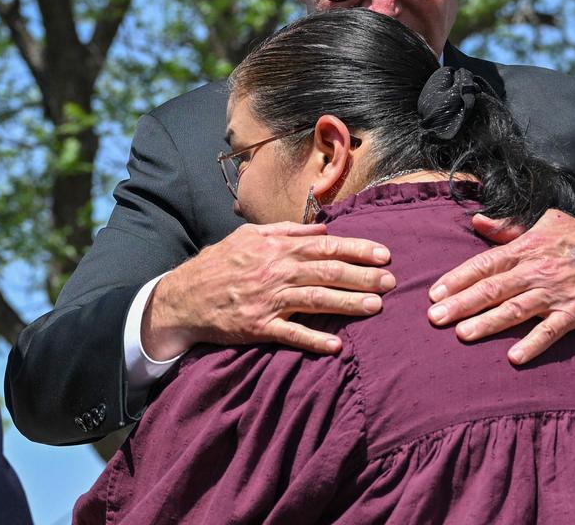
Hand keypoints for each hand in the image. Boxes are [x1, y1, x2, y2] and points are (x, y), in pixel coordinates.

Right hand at [142, 222, 394, 359]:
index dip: (359, 250)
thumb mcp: (250, 236)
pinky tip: (336, 346)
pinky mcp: (259, 327)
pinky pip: (291, 334)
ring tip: (376, 307)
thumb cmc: (220, 263)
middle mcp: (277, 271)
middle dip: (364, 276)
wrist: (182, 297)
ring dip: (349, 304)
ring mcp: (269, 300)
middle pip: (329, 272)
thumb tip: (323, 228)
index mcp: (278, 248)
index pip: (328, 246)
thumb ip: (288, 231)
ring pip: (317, 300)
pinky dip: (314, 340)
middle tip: (392, 282)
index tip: (385, 255)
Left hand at [426, 210, 574, 364]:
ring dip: (488, 323)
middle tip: (435, 318)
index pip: (487, 263)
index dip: (459, 278)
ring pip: (516, 310)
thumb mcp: (548, 223)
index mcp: (529, 247)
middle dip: (462, 303)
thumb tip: (478, 221)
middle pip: (494, 288)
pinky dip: (533, 344)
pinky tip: (514, 357)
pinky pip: (551, 331)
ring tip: (462, 334)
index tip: (435, 293)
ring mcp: (557, 293)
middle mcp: (539, 270)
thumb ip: (510, 228)